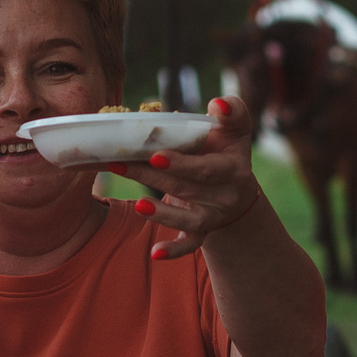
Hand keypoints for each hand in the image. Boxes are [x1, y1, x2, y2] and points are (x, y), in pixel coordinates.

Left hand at [124, 95, 264, 261]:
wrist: (236, 187)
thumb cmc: (226, 149)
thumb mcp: (234, 129)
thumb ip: (232, 111)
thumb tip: (218, 104)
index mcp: (234, 168)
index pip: (208, 168)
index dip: (183, 163)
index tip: (156, 155)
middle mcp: (226, 195)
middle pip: (186, 187)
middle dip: (150, 176)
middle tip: (120, 164)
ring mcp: (214, 215)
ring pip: (188, 218)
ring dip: (162, 213)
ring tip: (139, 205)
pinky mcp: (203, 230)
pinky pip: (191, 244)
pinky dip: (175, 250)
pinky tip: (156, 253)